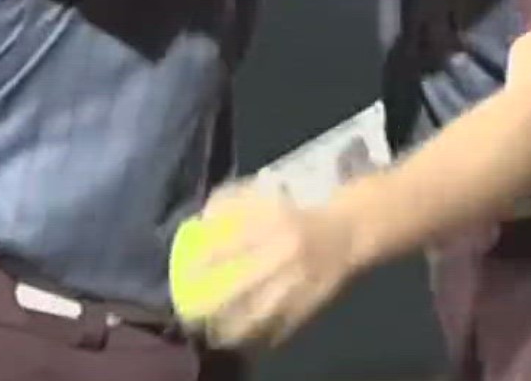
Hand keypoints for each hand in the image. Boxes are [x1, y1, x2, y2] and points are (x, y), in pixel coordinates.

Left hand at [189, 184, 358, 350]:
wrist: (347, 230)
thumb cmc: (295, 210)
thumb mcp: (262, 195)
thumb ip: (228, 202)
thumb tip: (199, 221)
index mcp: (271, 222)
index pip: (227, 246)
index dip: (200, 263)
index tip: (184, 273)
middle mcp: (284, 254)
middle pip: (237, 287)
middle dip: (210, 304)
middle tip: (190, 312)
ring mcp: (298, 283)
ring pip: (257, 315)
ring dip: (231, 327)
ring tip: (213, 332)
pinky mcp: (309, 303)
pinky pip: (278, 326)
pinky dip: (259, 334)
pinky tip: (244, 336)